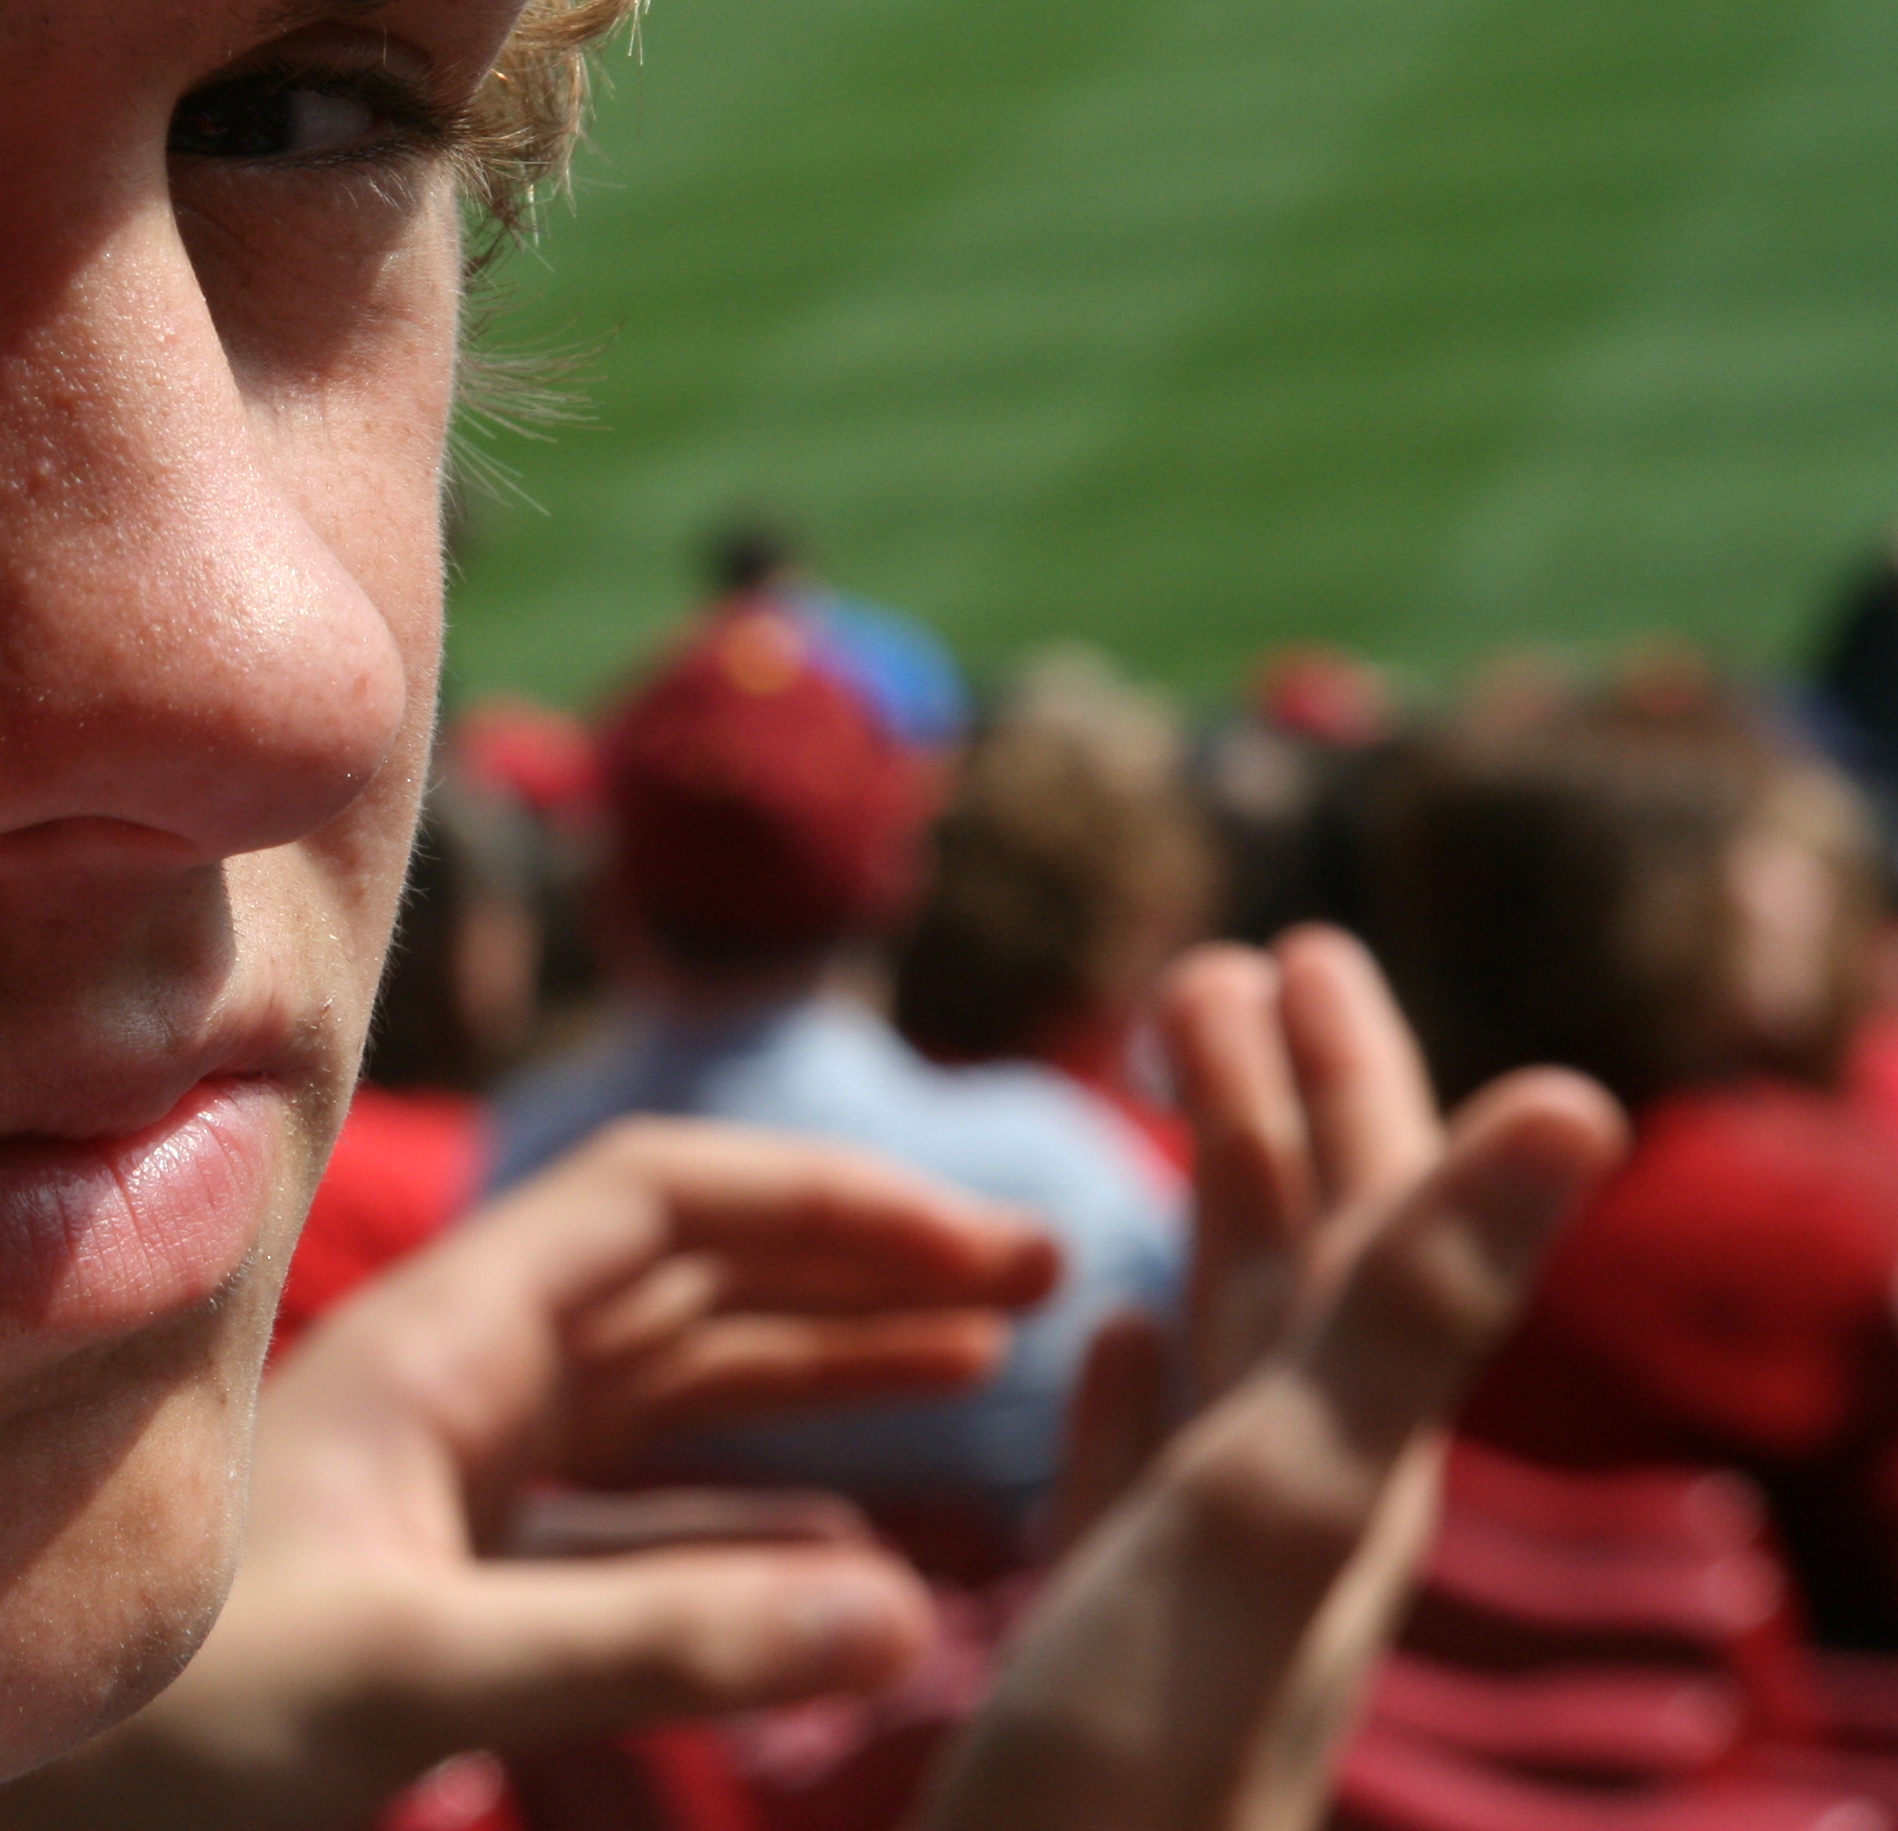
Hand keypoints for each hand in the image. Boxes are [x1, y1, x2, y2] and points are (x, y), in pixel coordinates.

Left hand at [0, 1118, 1058, 1830]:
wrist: (13, 1813)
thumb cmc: (167, 1736)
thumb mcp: (412, 1678)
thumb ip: (651, 1642)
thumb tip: (902, 1609)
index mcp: (436, 1348)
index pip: (659, 1200)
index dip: (833, 1203)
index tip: (989, 1254)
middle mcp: (446, 1382)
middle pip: (685, 1276)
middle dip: (857, 1270)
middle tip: (1043, 1287)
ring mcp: (444, 1477)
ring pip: (669, 1392)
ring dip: (822, 1376)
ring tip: (989, 1377)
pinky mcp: (441, 1577)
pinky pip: (631, 1519)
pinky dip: (754, 1527)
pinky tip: (858, 1566)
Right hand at [919, 927, 1624, 1830]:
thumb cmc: (1134, 1765)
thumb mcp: (1283, 1504)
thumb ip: (1421, 1309)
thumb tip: (1586, 1095)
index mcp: (1343, 1460)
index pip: (1374, 1226)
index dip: (1347, 1080)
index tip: (1294, 946)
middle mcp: (1293, 1508)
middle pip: (1308, 1270)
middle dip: (1275, 1112)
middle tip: (1218, 969)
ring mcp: (1200, 1579)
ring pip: (1229, 1352)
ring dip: (1207, 1217)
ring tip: (1167, 1112)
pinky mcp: (1109, 1637)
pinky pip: (1137, 1470)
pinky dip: (1129, 1382)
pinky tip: (1107, 1343)